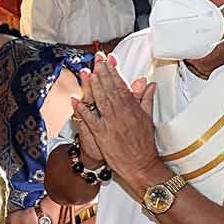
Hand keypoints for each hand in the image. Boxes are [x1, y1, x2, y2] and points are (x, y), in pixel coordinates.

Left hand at [72, 54, 159, 183]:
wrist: (141, 165)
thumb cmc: (144, 144)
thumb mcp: (148, 119)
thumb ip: (146, 99)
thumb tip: (149, 84)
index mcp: (133, 108)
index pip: (122, 86)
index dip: (114, 71)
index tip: (109, 60)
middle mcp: (122, 113)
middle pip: (110, 89)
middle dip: (103, 72)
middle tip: (97, 58)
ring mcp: (111, 124)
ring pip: (101, 101)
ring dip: (94, 86)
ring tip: (88, 71)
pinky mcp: (102, 135)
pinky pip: (90, 120)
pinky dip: (82, 110)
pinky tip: (74, 100)